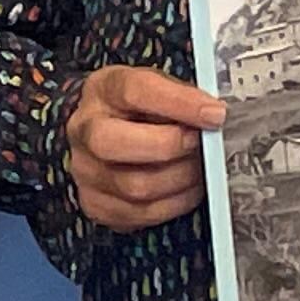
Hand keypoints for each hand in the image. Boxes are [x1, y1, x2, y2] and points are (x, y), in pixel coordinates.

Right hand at [65, 65, 226, 234]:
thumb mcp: (158, 87)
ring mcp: (86, 171)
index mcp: (103, 89)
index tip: (214, 114)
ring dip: (180, 179)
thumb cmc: (139, 111)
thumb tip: (215, 116)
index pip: (135, 91)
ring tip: (200, 167)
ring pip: (136, 186)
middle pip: (116, 144)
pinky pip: (141, 213)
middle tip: (201, 144)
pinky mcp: (96, 204)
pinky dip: (175, 203)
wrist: (108, 134)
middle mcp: (85, 130)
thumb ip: (182, 97)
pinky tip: (186, 187)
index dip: (180, 103)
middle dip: (170, 146)